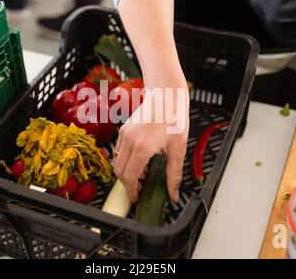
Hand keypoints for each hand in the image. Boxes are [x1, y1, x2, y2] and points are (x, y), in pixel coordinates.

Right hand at [113, 84, 189, 202]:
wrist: (166, 95)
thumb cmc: (174, 118)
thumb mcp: (178, 149)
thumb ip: (174, 174)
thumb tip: (173, 194)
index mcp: (142, 147)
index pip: (129, 177)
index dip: (132, 191)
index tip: (136, 198)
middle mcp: (129, 141)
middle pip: (119, 172)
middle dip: (128, 184)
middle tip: (140, 189)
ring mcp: (124, 134)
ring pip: (117, 162)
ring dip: (126, 172)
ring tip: (143, 175)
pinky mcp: (123, 130)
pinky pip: (119, 151)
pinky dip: (126, 161)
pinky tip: (140, 160)